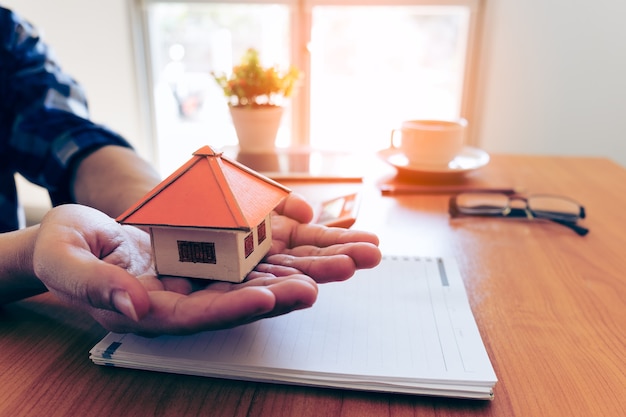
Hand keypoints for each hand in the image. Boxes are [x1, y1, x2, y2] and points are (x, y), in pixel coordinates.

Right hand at [32, 198, 379, 335]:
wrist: (77, 237)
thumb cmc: (65, 251)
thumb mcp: (65, 263)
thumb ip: (94, 286)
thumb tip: (133, 305)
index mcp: (155, 310)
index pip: (203, 315)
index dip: (239, 306)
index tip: (275, 296)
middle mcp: (191, 296)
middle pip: (251, 293)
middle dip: (299, 282)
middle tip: (344, 270)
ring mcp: (207, 273)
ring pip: (266, 270)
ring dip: (312, 262)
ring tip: (358, 254)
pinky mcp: (216, 249)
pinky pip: (259, 245)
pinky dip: (292, 238)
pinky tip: (329, 231)